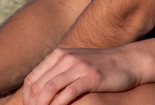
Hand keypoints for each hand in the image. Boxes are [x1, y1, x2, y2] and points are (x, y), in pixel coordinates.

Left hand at [22, 47, 141, 104]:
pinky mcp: (92, 77)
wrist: (128, 61)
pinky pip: (68, 93)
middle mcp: (67, 58)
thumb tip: (37, 92)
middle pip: (37, 86)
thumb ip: (58, 72)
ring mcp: (80, 66)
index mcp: (59, 55)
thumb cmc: (100, 67)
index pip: (31, 80)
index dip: (26, 100)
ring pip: (50, 89)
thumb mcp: (76, 64)